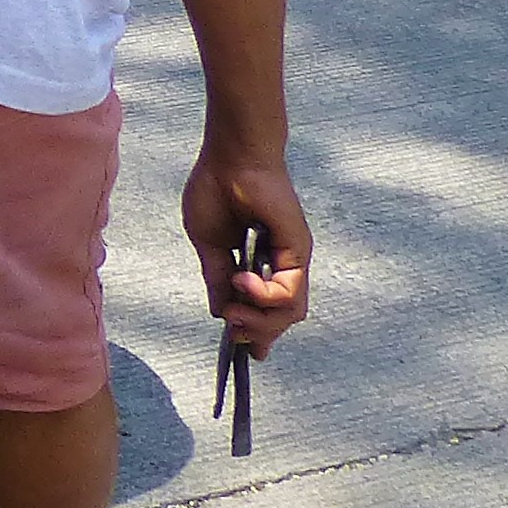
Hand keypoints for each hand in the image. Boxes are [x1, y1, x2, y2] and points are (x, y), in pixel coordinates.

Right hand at [181, 149, 310, 353]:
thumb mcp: (209, 245)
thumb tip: (220, 311)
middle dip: (255, 333)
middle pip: (281, 319)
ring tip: (235, 308)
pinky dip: (265, 297)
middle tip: (231, 325)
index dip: (257, 333)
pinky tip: (243, 280)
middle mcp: (281, 265)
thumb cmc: (215, 190)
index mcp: (258, 263)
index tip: (242, 348)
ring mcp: (292, 259)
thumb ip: (218, 279)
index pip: (266, 309)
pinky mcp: (298, 251)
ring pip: (290, 313)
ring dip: (259, 320)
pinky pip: (289, 294)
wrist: (230, 159)